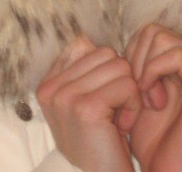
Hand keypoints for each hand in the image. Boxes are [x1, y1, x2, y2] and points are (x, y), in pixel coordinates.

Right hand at [36, 36, 141, 171]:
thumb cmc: (101, 142)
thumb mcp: (85, 103)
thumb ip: (85, 71)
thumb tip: (88, 38)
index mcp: (48, 84)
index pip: (84, 44)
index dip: (104, 68)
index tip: (105, 97)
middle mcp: (51, 89)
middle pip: (105, 53)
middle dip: (120, 79)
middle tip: (115, 110)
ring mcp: (65, 97)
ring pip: (119, 66)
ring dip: (130, 93)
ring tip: (119, 119)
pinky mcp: (86, 108)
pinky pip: (127, 85)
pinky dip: (134, 105)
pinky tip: (123, 126)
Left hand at [125, 24, 181, 171]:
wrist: (166, 168)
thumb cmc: (149, 133)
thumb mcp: (131, 90)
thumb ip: (119, 61)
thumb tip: (81, 38)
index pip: (149, 32)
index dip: (131, 55)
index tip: (129, 86)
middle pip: (154, 31)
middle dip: (136, 61)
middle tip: (137, 94)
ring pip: (162, 39)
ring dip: (144, 69)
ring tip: (145, 98)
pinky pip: (175, 56)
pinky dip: (154, 72)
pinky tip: (151, 99)